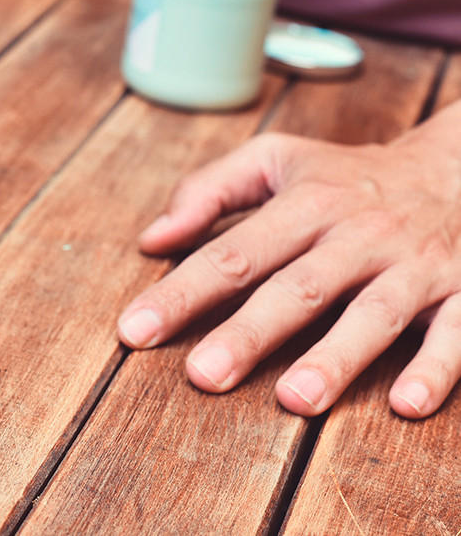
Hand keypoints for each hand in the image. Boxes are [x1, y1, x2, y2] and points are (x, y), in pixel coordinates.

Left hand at [117, 110, 460, 417]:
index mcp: (306, 204)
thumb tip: (150, 239)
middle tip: (203, 375)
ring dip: (336, 356)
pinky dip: (436, 367)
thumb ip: (208, 192)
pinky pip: (458, 333)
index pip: (233, 254)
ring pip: (374, 313)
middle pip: (298, 288)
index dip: (181, 292)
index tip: (134, 329)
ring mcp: (416, 264)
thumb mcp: (277, 159)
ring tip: (294, 400)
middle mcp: (359, 234)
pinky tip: (407, 403)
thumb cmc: (349, 174)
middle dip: (249, 332)